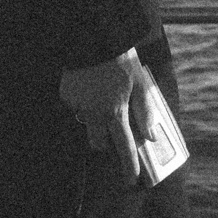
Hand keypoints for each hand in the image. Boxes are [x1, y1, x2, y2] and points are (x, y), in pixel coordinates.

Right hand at [58, 47, 155, 185]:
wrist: (94, 38)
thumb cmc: (122, 60)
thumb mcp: (141, 84)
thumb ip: (145, 112)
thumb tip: (151, 136)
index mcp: (116, 111)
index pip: (124, 148)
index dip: (129, 166)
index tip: (132, 180)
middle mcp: (94, 113)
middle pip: (99, 143)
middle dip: (107, 142)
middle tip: (116, 127)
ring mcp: (78, 106)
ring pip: (86, 126)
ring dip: (95, 122)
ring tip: (104, 99)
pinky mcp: (66, 95)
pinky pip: (77, 107)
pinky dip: (84, 103)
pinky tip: (91, 86)